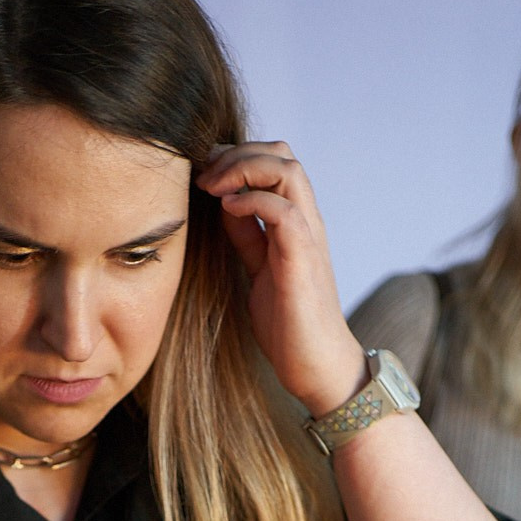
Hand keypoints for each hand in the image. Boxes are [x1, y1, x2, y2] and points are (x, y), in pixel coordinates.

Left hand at [194, 141, 364, 416]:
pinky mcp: (303, 262)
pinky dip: (254, 201)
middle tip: (203, 174)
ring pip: (288, 172)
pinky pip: (285, 212)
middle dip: (237, 153)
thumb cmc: (289, 324)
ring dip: (243, 169)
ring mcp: (308, 239)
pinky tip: (227, 209)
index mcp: (295, 222)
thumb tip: (225, 206)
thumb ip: (247, 237)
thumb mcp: (258, 270)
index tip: (203, 173)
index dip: (237, 155)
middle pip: (282, 155)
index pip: (274, 162)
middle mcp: (306, 222)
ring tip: (211, 186)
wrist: (316, 367)